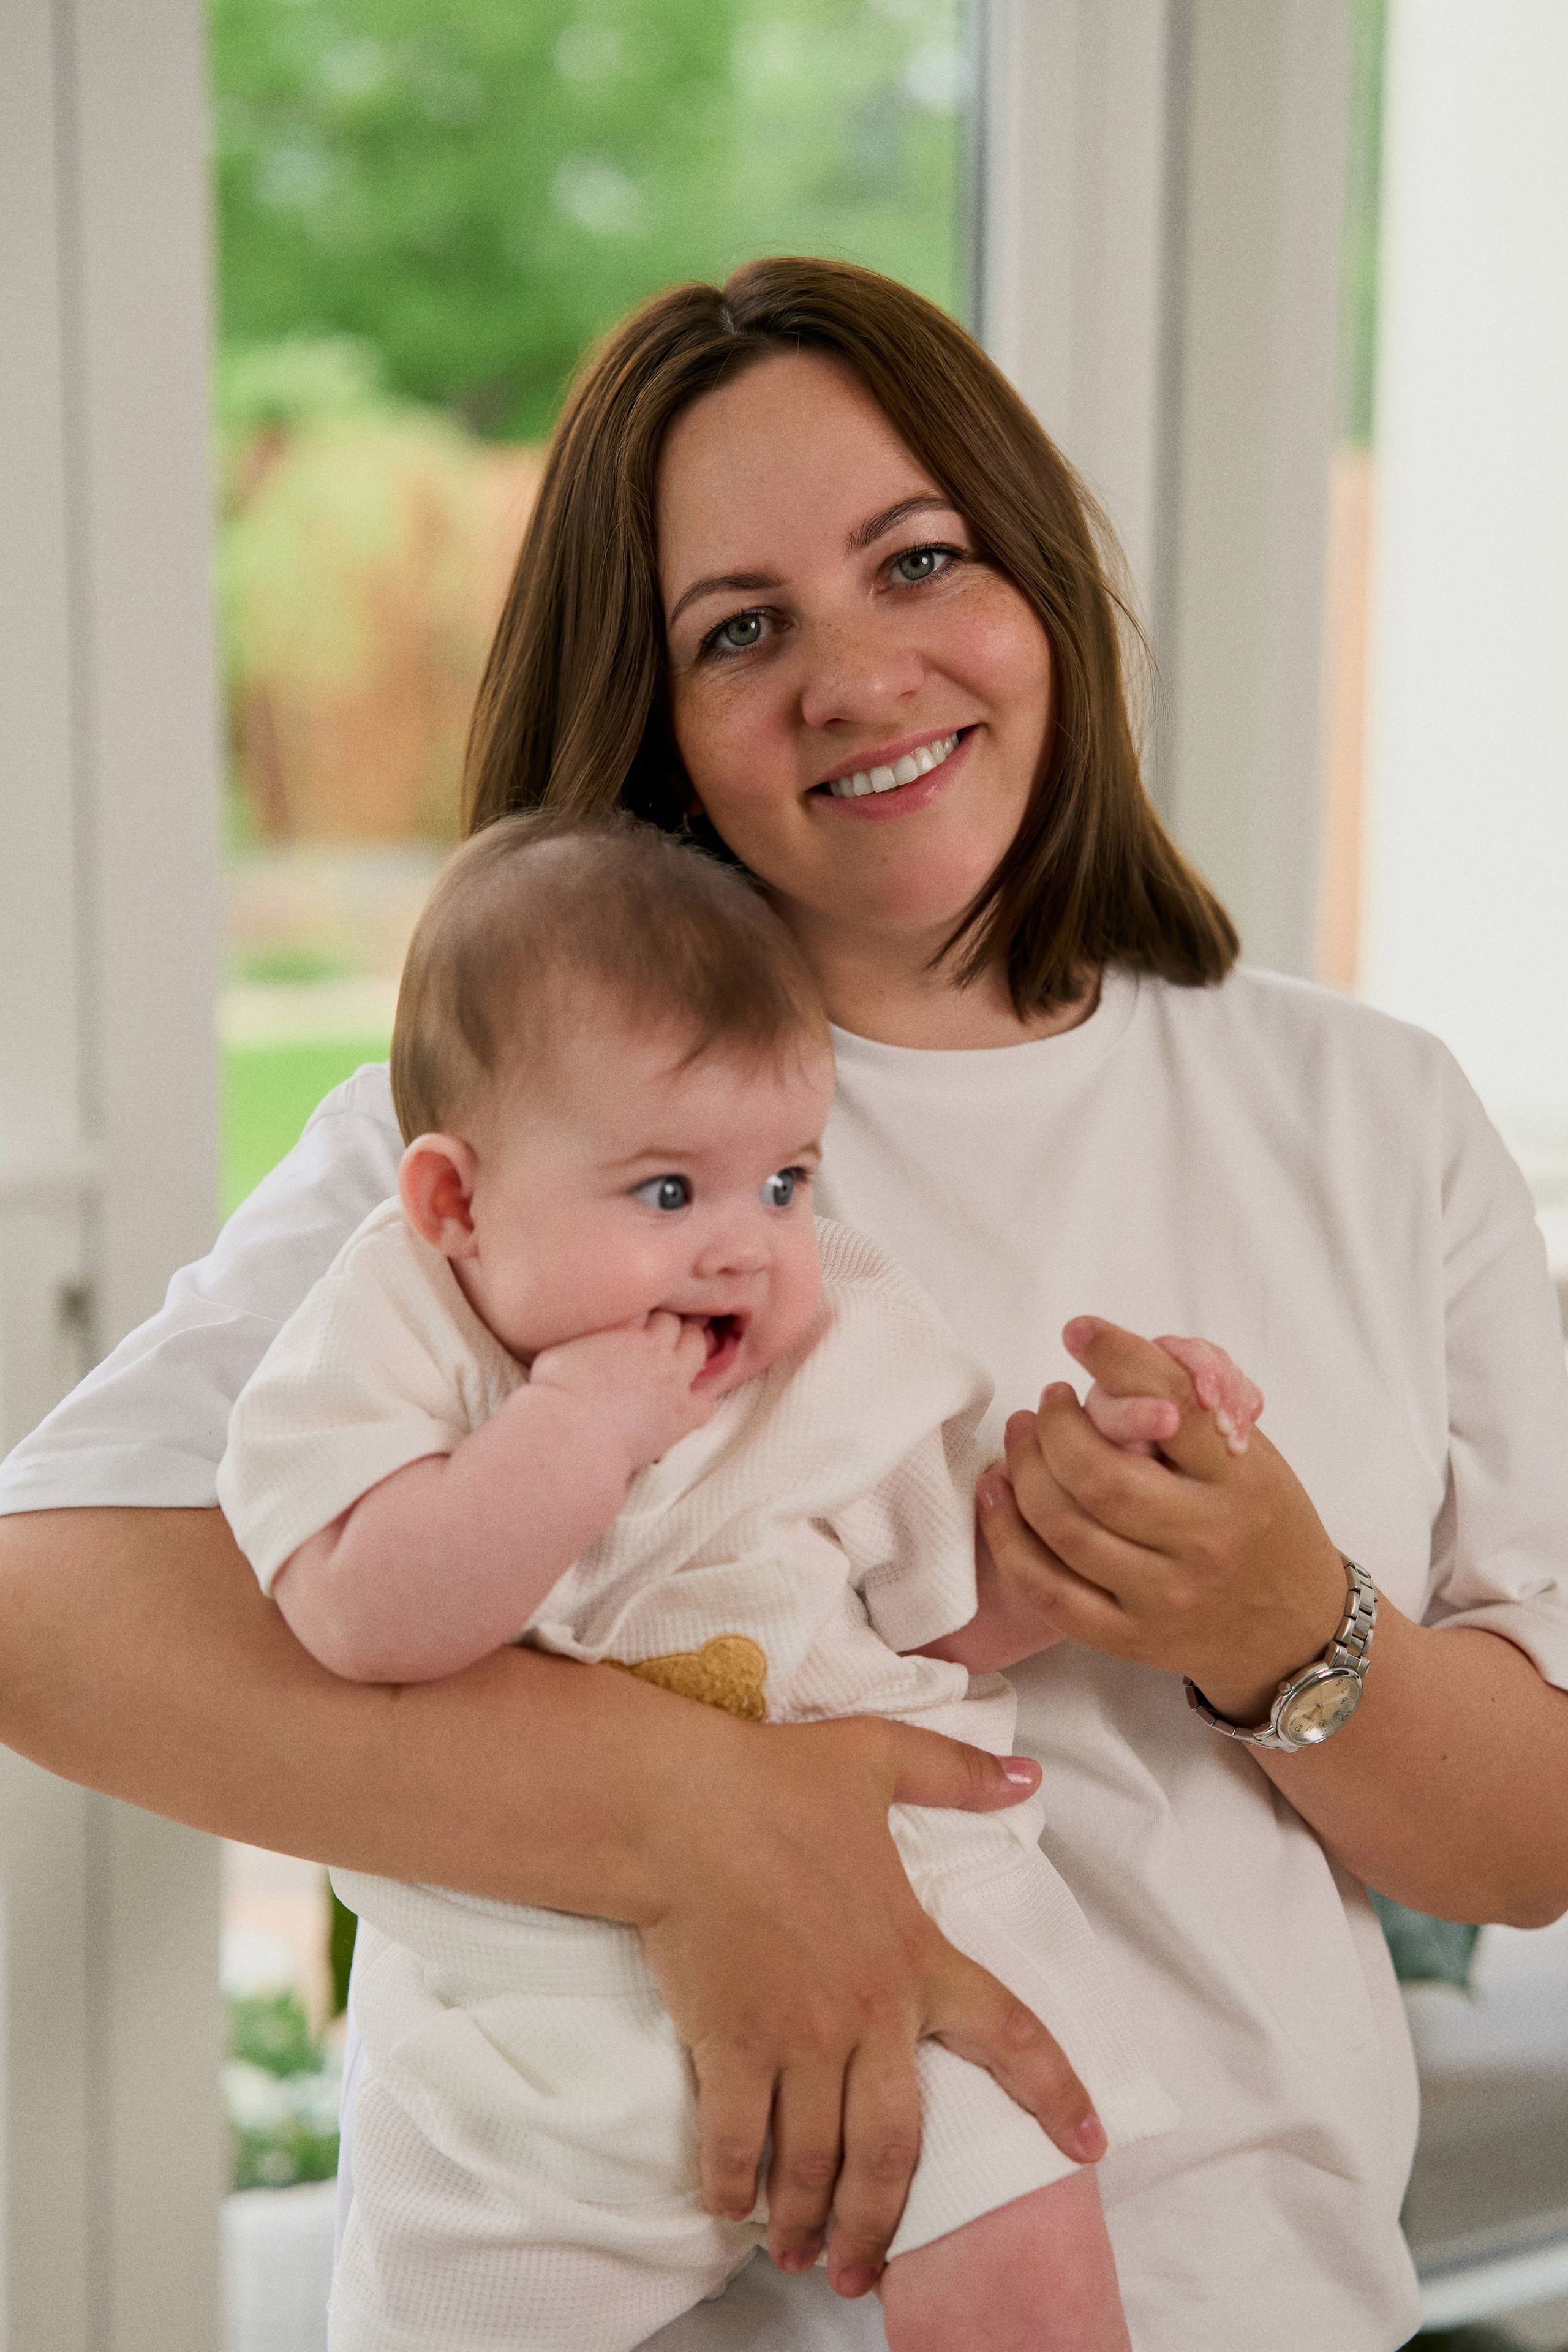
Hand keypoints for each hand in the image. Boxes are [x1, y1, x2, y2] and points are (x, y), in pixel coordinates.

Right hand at [529, 1311, 713, 1476]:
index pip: (649, 1302)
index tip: (637, 1316)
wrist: (573, 1436)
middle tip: (657, 1333)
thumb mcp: (564, 1342)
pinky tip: (686, 1397)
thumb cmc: (556, 1391)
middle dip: (668, 1324)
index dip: (643, 1307)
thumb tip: (592, 1315)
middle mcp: (656, 1348)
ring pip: (697, 1348)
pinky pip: (707, 1399)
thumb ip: (588, 1325)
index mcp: (628, 1327)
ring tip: (674, 1355)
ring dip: (688, 1346)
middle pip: (676, 1322)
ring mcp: (674, 1381)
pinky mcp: (683, 1415)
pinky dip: (700, 1395)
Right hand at [631, 1712, 1106, 2296]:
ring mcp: (800, 2038)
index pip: (1007, 2033)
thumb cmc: (773, 1781)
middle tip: (863, 2271)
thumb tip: (1027, 1775)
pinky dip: (735, 2187)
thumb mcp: (877, 1760)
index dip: (1054, 2093)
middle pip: (896, 2147)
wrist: (680, 1806)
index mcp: (915, 1955)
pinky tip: (732, 2210)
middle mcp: (868, 2013)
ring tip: (800, 2255)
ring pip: (817, 2161)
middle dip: (879, 2221)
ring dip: (808, 2221)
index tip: (1089, 2145)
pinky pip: (739, 2142)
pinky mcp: (733, 2046)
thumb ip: (956, 1775)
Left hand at [978, 1318, 1345, 1721]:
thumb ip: (1191, 1405)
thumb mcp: (1251, 1455)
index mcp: (1241, 1481)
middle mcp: (1205, 1540)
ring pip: (1064, 1528)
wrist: (1293, 1630)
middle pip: (1099, 1473)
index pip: (1173, 1405)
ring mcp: (1165, 1595)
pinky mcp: (1130, 1638)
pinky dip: (1007, 1537)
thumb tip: (1117, 1353)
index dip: (1117, 1358)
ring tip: (1022, 1435)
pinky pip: (1048, 1589)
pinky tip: (997, 1494)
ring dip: (1024, 1469)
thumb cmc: (1262, 1522)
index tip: (1079, 1332)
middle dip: (1055, 1425)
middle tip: (1049, 1401)